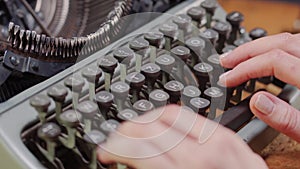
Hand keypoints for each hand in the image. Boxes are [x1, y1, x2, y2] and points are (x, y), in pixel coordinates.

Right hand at [98, 105, 266, 168]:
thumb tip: (131, 161)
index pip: (140, 145)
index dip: (117, 144)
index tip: (108, 149)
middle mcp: (204, 152)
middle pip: (152, 124)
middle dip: (128, 129)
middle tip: (118, 138)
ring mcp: (219, 140)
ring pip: (170, 112)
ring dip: (147, 119)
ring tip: (138, 130)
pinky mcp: (228, 136)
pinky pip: (191, 117)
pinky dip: (170, 119)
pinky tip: (163, 127)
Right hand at [219, 33, 299, 141]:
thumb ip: (287, 119)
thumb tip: (257, 101)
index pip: (274, 62)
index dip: (245, 69)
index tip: (228, 79)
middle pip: (280, 43)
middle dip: (248, 50)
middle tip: (227, 60)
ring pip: (290, 40)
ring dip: (261, 46)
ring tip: (242, 55)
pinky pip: (298, 46)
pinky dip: (277, 47)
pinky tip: (268, 57)